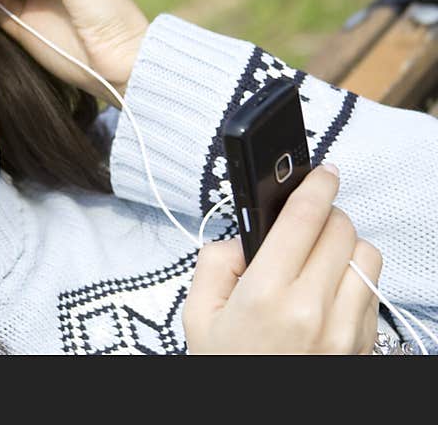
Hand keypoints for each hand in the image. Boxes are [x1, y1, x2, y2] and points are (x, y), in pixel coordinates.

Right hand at [182, 164, 382, 353]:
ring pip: (366, 255)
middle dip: (324, 215)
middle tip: (303, 225)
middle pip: (341, 229)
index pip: (304, 219)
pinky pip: (373, 290)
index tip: (321, 170)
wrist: (256, 418)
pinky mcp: (364, 345)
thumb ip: (215, 262)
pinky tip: (327, 293)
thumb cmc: (227, 367)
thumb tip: (246, 237)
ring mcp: (346, 331)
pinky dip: (354, 279)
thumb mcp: (198, 314)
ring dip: (344, 246)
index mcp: (267, 296)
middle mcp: (313, 311)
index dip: (315, 184)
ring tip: (317, 261)